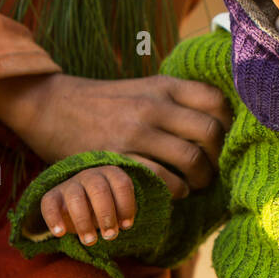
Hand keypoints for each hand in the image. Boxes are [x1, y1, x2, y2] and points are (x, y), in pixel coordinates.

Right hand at [0, 72, 231, 200]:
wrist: (50, 106)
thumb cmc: (103, 102)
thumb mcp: (142, 88)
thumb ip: (174, 100)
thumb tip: (216, 120)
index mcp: (163, 86)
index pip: (216, 101)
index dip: (228, 124)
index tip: (224, 140)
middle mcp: (155, 106)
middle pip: (210, 132)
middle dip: (219, 157)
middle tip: (213, 170)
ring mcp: (136, 132)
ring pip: (191, 159)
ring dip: (200, 179)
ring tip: (195, 185)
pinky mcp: (119, 157)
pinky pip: (163, 179)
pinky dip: (175, 190)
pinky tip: (173, 191)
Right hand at [38, 159, 155, 246]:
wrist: (74, 205)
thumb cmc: (105, 207)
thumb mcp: (121, 204)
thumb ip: (137, 204)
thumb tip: (177, 193)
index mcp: (111, 174)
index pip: (122, 183)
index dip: (126, 205)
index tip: (127, 226)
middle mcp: (90, 175)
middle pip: (99, 189)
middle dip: (106, 214)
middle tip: (111, 236)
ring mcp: (70, 184)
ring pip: (75, 196)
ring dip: (83, 220)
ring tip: (91, 240)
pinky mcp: (52, 196)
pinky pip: (49, 203)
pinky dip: (53, 218)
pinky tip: (59, 234)